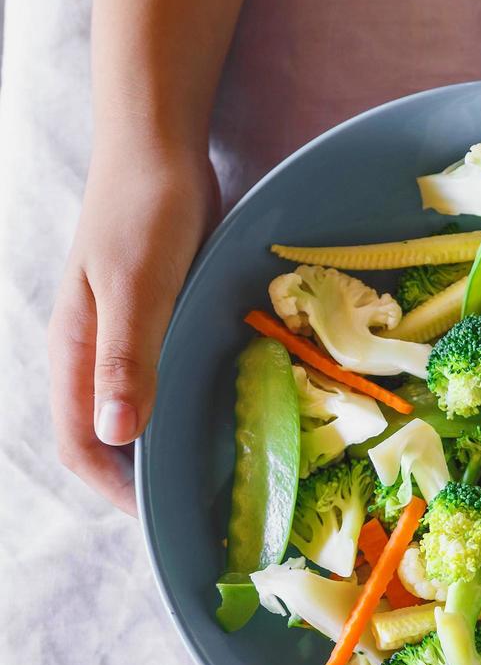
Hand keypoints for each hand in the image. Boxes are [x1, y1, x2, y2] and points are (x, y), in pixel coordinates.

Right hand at [49, 145, 218, 512]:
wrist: (156, 148)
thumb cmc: (144, 212)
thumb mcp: (138, 287)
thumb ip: (126, 359)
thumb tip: (114, 436)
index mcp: (74, 352)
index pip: (79, 445)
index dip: (115, 489)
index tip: (165, 517)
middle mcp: (90, 352)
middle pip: (104, 435)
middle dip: (141, 477)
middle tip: (203, 504)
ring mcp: (120, 334)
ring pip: (132, 409)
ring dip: (164, 443)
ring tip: (217, 470)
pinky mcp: (151, 317)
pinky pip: (158, 377)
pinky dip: (181, 403)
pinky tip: (222, 409)